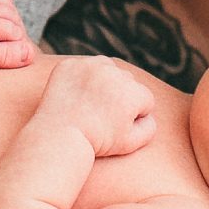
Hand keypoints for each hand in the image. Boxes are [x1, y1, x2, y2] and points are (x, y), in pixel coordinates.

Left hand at [41, 55, 157, 158]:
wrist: (59, 137)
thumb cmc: (97, 142)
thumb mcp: (131, 143)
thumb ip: (149, 127)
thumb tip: (147, 113)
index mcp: (132, 92)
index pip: (145, 99)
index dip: (134, 115)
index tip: (118, 125)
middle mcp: (114, 73)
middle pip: (127, 82)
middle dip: (120, 96)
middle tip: (103, 116)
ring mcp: (90, 65)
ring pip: (107, 70)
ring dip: (104, 83)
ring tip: (92, 105)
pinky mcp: (70, 64)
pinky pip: (83, 68)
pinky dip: (81, 79)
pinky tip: (77, 97)